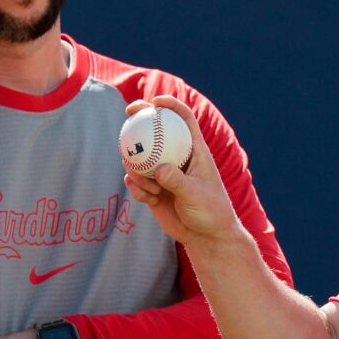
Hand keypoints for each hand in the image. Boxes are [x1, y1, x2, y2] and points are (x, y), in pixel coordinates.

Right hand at [123, 94, 238, 246]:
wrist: (205, 237)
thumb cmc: (210, 212)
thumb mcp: (196, 195)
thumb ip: (177, 181)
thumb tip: (159, 169)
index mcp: (194, 151)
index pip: (183, 120)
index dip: (170, 105)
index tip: (155, 101)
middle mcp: (176, 158)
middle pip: (155, 131)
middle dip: (140, 118)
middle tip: (128, 113)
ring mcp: (162, 174)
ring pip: (140, 159)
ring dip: (138, 170)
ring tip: (152, 188)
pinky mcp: (152, 190)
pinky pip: (136, 182)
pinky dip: (138, 189)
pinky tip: (148, 198)